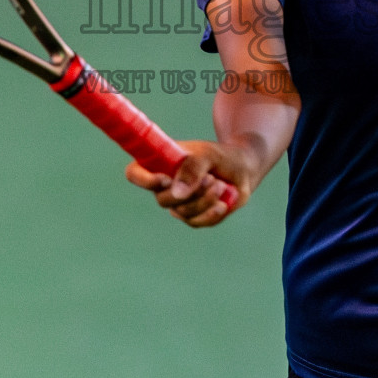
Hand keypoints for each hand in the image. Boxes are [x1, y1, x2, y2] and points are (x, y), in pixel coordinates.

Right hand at [124, 139, 256, 227]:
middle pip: (162, 199)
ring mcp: (178, 203)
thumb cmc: (221, 156)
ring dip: (205, 200)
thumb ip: (192, 168)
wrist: (243, 169)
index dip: (143, 180)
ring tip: (220, 184)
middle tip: (210, 178)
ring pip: (182, 212)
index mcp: (159, 163)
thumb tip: (176, 192)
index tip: (165, 179)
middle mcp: (164, 186)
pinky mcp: (194, 216)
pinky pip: (197, 222)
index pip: (135, 173)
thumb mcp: (208, 154)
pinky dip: (211, 213)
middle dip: (189, 192)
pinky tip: (223, 203)